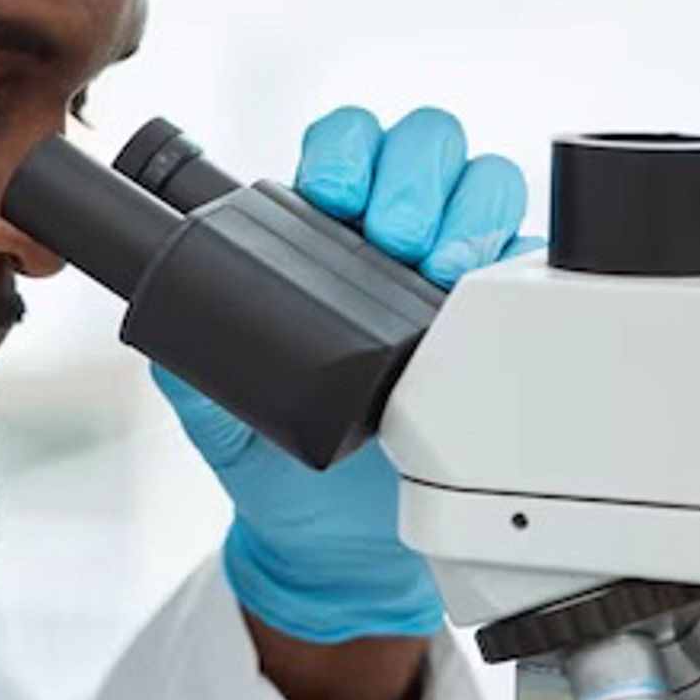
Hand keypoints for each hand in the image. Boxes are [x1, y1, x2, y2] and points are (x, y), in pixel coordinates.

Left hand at [156, 106, 534, 642]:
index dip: (345, 149)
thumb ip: (189, 356)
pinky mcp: (508, 326)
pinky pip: (532, 263)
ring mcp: (454, 280)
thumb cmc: (274, 466)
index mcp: (317, 243)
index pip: (343, 151)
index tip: (331, 192)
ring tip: (435, 264)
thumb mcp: (217, 407)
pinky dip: (516, 259)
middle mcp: (390, 245)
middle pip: (424, 147)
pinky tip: (480, 290)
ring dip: (466, 205)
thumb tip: (167, 305)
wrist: (336, 552)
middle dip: (411, 171)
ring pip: (485, 184)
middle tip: (391, 235)